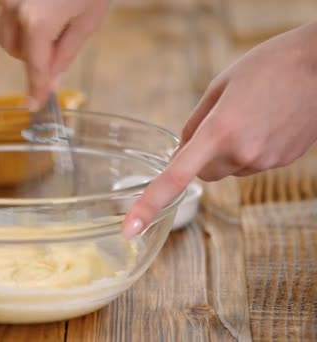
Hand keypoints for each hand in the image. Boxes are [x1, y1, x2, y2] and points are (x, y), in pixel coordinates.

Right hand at [0, 0, 108, 109]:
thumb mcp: (87, 20)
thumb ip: (65, 54)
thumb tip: (51, 83)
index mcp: (37, 22)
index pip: (36, 67)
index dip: (36, 89)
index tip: (34, 105)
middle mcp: (13, 9)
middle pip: (13, 50)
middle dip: (31, 54)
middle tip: (56, 42)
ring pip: (4, 32)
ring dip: (21, 37)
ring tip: (47, 19)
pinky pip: (1, 12)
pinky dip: (14, 17)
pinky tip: (36, 4)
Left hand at [123, 22, 316, 238]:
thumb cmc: (269, 66)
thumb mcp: (220, 85)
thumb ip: (195, 122)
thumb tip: (182, 150)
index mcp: (218, 132)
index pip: (175, 176)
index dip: (149, 204)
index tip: (130, 228)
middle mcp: (241, 153)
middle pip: (205, 173)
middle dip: (203, 156)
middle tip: (221, 121)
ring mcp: (265, 161)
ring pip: (231, 167)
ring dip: (230, 150)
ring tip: (252, 114)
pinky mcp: (283, 162)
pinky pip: (253, 163)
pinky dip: (252, 148)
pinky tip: (268, 121)